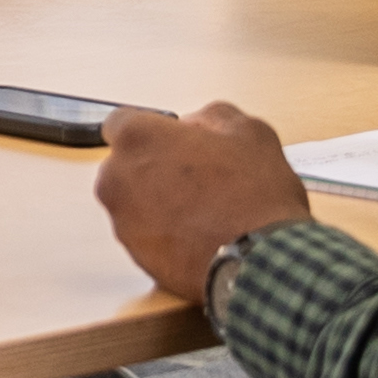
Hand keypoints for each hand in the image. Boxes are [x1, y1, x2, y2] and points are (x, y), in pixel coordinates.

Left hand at [96, 101, 312, 303]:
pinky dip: (165, 233)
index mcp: (137, 138)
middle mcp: (116, 178)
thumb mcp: (248, 131)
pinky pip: (146, 235)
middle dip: (155, 167)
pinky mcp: (134, 256)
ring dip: (160, 201)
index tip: (172, 139)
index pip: (121, 121)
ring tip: (205, 208)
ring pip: (135, 202)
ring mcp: (122, 221)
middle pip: (127, 164)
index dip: (152, 129)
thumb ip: (209, 117)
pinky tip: (200, 233)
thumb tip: (194, 125)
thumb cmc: (254, 196)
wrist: (261, 260)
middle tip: (197, 175)